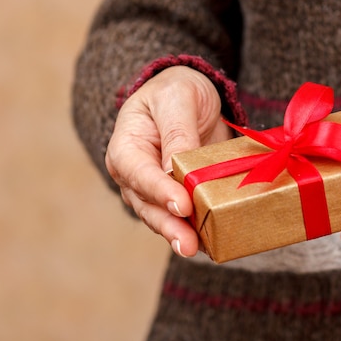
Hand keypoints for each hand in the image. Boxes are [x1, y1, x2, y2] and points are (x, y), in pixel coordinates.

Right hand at [105, 66, 231, 256]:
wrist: (190, 95)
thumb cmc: (177, 91)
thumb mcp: (178, 99)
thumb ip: (177, 133)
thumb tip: (175, 170)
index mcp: (126, 147)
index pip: (139, 173)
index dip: (159, 191)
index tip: (182, 205)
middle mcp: (135, 175)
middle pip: (149, 205)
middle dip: (170, 226)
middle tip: (189, 244)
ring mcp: (156, 190)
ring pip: (164, 217)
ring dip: (182, 234)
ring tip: (201, 249)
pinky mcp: (179, 196)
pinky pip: (185, 216)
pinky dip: (198, 228)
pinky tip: (213, 242)